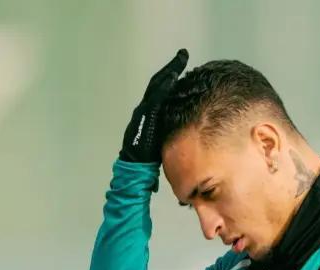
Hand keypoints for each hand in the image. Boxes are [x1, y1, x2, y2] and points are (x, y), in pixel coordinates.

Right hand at [119, 48, 188, 162]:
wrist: (135, 164)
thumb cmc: (149, 155)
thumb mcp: (162, 136)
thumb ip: (169, 125)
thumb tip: (184, 121)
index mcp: (149, 111)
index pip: (161, 88)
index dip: (172, 75)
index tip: (183, 63)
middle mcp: (145, 107)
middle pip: (159, 82)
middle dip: (171, 67)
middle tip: (182, 54)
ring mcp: (144, 111)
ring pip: (157, 87)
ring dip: (168, 73)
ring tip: (179, 61)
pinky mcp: (145, 116)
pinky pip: (155, 98)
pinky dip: (163, 87)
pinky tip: (172, 79)